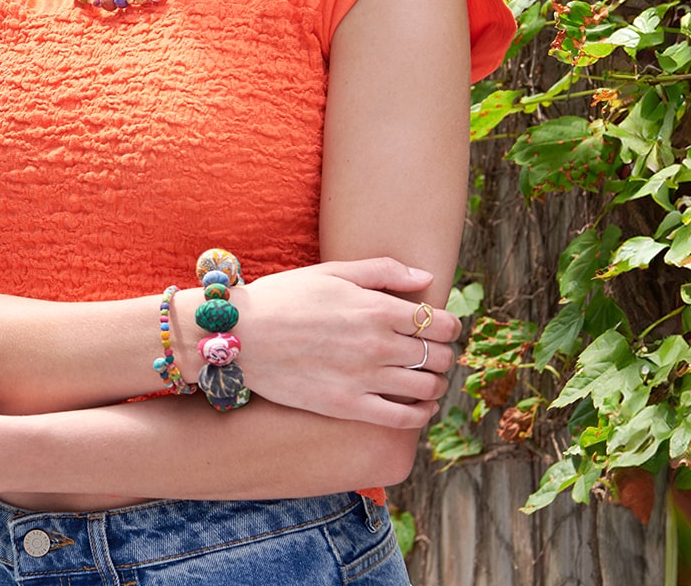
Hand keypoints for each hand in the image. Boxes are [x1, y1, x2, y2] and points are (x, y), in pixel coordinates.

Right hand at [235, 258, 460, 426]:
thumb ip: (382, 271)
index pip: (439, 322)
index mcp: (375, 308)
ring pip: (427, 388)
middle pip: (438, 355)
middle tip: (435, 350)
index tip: (444, 326)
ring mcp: (363, 379)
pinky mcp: (348, 406)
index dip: (450, 325)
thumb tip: (427, 278)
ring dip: (436, 382)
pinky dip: (421, 414)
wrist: (241, 334)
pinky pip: (402, 419)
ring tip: (428, 376)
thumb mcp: (332, 271)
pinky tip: (419, 406)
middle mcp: (376, 345)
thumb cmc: (284, 297)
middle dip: (444, 352)